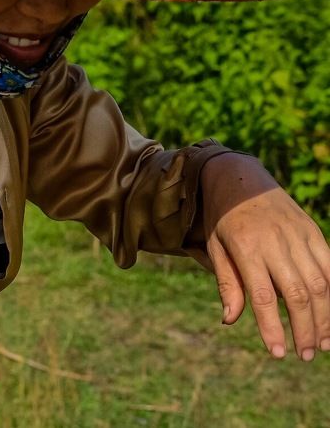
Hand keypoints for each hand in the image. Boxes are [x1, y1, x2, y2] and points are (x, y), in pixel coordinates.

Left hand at [201, 153, 329, 360]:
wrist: (240, 178)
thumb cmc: (223, 218)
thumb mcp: (215, 247)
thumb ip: (226, 283)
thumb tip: (230, 320)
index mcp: (246, 247)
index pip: (264, 296)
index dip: (273, 327)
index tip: (278, 353)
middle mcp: (275, 242)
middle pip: (298, 294)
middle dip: (304, 329)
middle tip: (304, 355)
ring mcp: (299, 236)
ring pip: (320, 284)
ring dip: (324, 318)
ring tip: (321, 344)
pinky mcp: (313, 232)